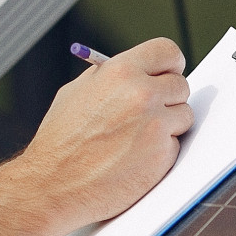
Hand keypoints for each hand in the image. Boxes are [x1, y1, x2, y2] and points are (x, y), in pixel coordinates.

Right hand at [13, 36, 192, 229]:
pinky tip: (133, 158)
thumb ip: (110, 77)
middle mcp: (142, 94)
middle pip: (180, 85)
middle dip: (167, 98)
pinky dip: (160, 151)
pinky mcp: (162, 154)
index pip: (167, 52)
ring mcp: (155, 125)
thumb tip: (137, 72)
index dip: (170, 65)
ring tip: (134, 138)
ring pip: (183, 115)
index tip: (168, 74)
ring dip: (167, 126)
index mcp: (120, 72)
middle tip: (148, 112)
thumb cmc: (60, 141)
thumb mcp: (77, 92)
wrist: (52, 184)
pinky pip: (175, 144)